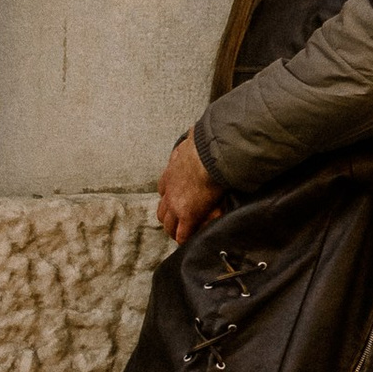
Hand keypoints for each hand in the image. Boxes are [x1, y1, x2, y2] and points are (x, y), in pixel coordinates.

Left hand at [159, 132, 222, 246]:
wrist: (211, 154)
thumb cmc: (206, 145)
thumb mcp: (193, 141)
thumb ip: (193, 141)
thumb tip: (197, 130)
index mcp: (170, 172)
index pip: (164, 188)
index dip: (169, 196)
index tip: (176, 200)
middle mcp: (169, 190)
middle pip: (162, 210)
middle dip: (168, 217)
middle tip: (176, 222)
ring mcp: (176, 204)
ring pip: (168, 224)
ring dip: (174, 229)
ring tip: (182, 234)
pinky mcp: (188, 215)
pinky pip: (183, 233)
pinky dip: (185, 238)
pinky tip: (190, 241)